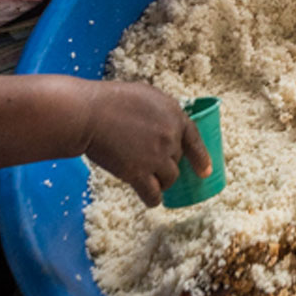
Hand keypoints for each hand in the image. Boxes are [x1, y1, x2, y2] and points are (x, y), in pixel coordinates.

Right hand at [80, 81, 211, 206]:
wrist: (90, 114)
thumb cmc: (112, 100)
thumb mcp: (147, 96)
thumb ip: (162, 112)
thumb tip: (168, 125)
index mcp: (174, 115)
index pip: (194, 139)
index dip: (201, 157)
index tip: (205, 171)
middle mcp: (170, 136)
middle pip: (178, 160)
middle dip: (167, 163)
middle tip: (149, 161)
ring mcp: (156, 156)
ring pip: (170, 178)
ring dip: (161, 181)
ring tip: (149, 179)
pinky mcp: (139, 173)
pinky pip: (153, 194)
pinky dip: (153, 199)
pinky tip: (150, 199)